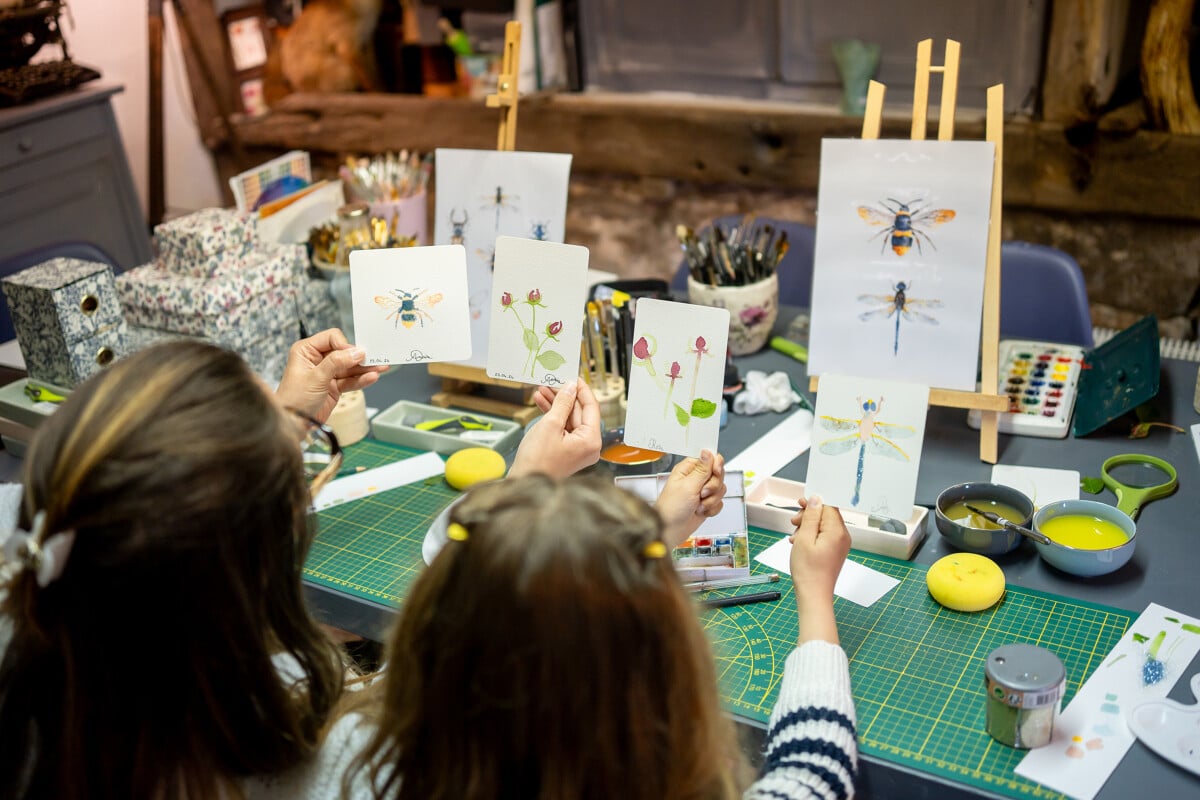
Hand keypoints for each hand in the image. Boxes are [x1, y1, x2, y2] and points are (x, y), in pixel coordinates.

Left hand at [275, 329, 386, 422]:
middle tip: (376, 358)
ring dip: (364, 369)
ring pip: (349, 367)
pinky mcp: (333, 387)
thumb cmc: (293, 399)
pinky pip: (350, 380)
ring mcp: (326, 373)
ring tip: (380, 368)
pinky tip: (372, 378)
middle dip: (359, 357)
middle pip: (343, 352)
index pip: (331, 338)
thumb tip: (357, 352)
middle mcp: (316, 359)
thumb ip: (337, 363)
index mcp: (306, 351)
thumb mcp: (316, 378)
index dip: (345, 345)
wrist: (293, 424)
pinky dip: (361, 380)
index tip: (357, 354)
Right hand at [508, 379, 601, 478]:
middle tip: (551, 381)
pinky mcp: (567, 450)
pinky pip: (563, 428)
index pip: (591, 407)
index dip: (581, 390)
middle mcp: (589, 446)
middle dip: (564, 396)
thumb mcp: (550, 425)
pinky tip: (541, 403)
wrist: (524, 483)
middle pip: (579, 412)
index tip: (572, 376)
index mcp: (591, 440)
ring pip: (569, 419)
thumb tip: (570, 387)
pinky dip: (553, 416)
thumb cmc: (537, 461)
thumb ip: (562, 403)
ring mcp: (578, 449)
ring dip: (556, 404)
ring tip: (541, 390)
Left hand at [654, 450, 725, 546]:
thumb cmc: (671, 508)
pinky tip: (700, 512)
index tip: (716, 472)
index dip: (716, 464)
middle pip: (718, 474)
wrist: (670, 531)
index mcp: (688, 469)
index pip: (710, 458)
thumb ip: (702, 470)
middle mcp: (696, 478)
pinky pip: (719, 502)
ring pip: (720, 489)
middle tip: (702, 493)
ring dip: (711, 500)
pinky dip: (712, 509)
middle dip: (713, 486)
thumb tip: (707, 451)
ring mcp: (701, 491)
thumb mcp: (688, 486)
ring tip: (698, 505)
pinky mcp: (706, 503)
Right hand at [788, 495, 849, 643]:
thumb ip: (811, 517)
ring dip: (807, 526)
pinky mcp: (835, 551)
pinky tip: (799, 543)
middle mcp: (842, 536)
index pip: (828, 506)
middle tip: (794, 522)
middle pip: (826, 515)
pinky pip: (824, 536)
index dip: (813, 503)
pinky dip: (811, 536)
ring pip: (823, 526)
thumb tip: (816, 500)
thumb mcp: (804, 538)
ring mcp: (840, 545)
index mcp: (837, 531)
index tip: (799, 504)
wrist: (813, 595)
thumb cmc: (808, 571)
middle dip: (808, 516)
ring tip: (794, 536)